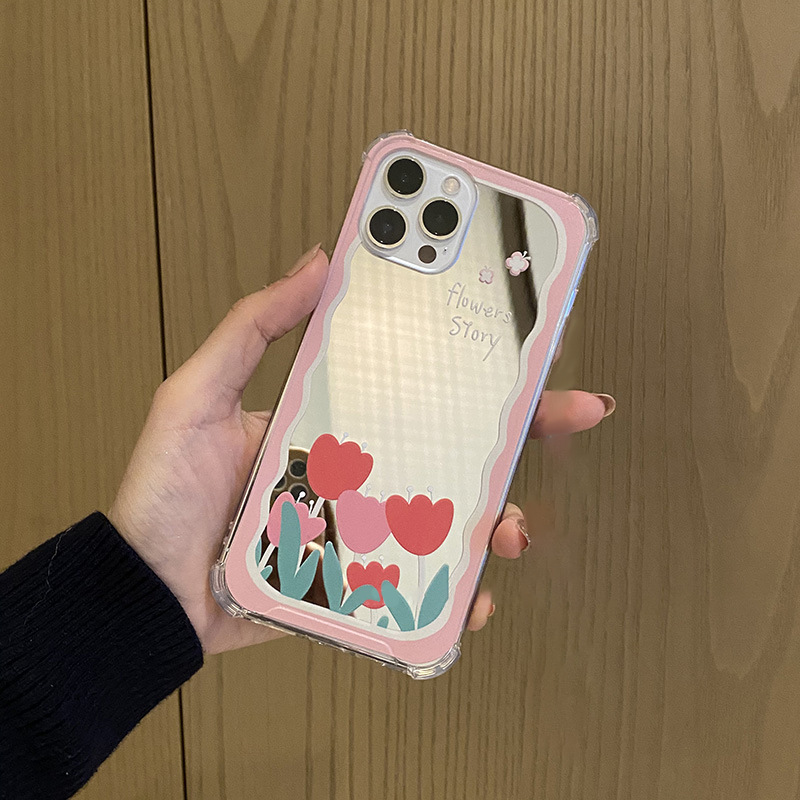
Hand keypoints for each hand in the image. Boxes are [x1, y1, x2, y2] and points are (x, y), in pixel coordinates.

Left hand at [109, 245, 612, 653]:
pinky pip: (418, 587)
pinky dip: (456, 596)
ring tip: (514, 528)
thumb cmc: (164, 492)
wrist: (145, 595)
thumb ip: (252, 327)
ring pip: (450, 519)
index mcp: (331, 420)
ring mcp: (364, 529)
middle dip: (520, 432)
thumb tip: (317, 262)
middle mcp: (358, 471)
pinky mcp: (358, 583)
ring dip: (498, 519)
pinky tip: (475, 599)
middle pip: (452, 448)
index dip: (470, 364)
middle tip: (575, 411)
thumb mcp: (199, 394)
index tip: (526, 341)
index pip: (413, 384)